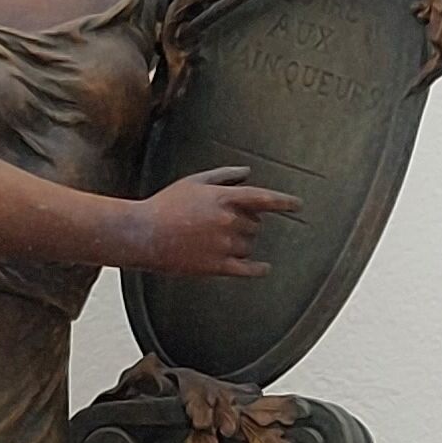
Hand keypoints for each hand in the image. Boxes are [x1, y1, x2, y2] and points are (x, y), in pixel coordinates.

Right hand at [126, 162, 297, 280]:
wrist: (144, 234)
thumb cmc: (166, 205)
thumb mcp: (194, 182)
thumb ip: (223, 176)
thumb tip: (247, 172)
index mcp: (225, 198)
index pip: (264, 199)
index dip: (284, 202)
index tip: (297, 205)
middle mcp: (229, 221)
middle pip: (255, 225)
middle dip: (247, 224)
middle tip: (224, 225)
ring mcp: (224, 245)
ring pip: (249, 246)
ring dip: (242, 243)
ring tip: (217, 241)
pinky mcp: (217, 266)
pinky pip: (247, 270)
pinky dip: (258, 269)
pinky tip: (264, 269)